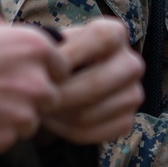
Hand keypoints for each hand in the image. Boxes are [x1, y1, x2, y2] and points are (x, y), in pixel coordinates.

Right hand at [0, 16, 68, 153]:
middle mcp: (36, 80)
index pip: (61, 67)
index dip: (42, 72)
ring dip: (11, 119)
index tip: (22, 75)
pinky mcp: (2, 139)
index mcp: (34, 45)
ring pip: (30, 123)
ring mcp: (21, 113)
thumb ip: (9, 45)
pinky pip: (6, 140)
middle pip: (50, 98)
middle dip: (29, 99)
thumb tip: (19, 53)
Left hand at [40, 17, 144, 144]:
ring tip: (39, 109)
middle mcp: (131, 63)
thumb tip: (49, 64)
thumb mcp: (51, 45)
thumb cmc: (54, 59)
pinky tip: (54, 120)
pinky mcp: (126, 122)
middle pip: (95, 85)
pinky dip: (65, 130)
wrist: (64, 85)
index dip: (70, 55)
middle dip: (58, 95)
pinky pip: (91, 132)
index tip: (45, 68)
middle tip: (34, 98)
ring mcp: (133, 95)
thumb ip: (50, 49)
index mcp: (115, 33)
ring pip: (88, 113)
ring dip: (57, 115)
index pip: (99, 39)